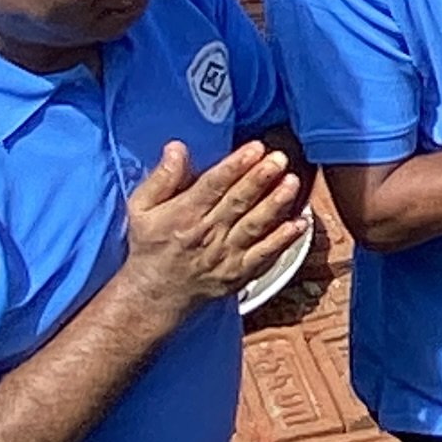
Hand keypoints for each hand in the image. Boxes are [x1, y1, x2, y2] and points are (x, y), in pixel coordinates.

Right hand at [117, 139, 308, 318]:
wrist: (155, 293)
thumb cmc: (151, 244)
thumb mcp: (141, 208)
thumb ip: (161, 177)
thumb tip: (177, 147)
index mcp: (184, 214)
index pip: (213, 185)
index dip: (235, 166)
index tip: (255, 148)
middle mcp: (207, 234)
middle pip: (238, 202)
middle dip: (260, 178)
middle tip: (279, 158)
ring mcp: (226, 255)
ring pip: (255, 226)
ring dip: (275, 204)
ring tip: (292, 183)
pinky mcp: (240, 272)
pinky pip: (264, 255)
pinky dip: (283, 240)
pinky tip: (300, 224)